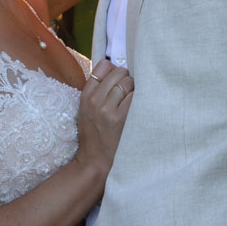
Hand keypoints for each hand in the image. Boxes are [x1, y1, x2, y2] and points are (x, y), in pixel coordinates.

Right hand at [75, 59, 132, 176]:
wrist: (95, 160)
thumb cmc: (94, 133)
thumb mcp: (87, 109)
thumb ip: (98, 90)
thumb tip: (116, 68)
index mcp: (86, 95)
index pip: (103, 66)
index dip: (114, 70)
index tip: (118, 79)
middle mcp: (95, 100)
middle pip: (119, 72)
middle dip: (127, 79)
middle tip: (128, 92)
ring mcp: (107, 109)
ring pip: (128, 82)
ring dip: (135, 89)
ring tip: (132, 101)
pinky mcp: (120, 118)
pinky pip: (136, 96)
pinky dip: (140, 99)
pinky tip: (139, 108)